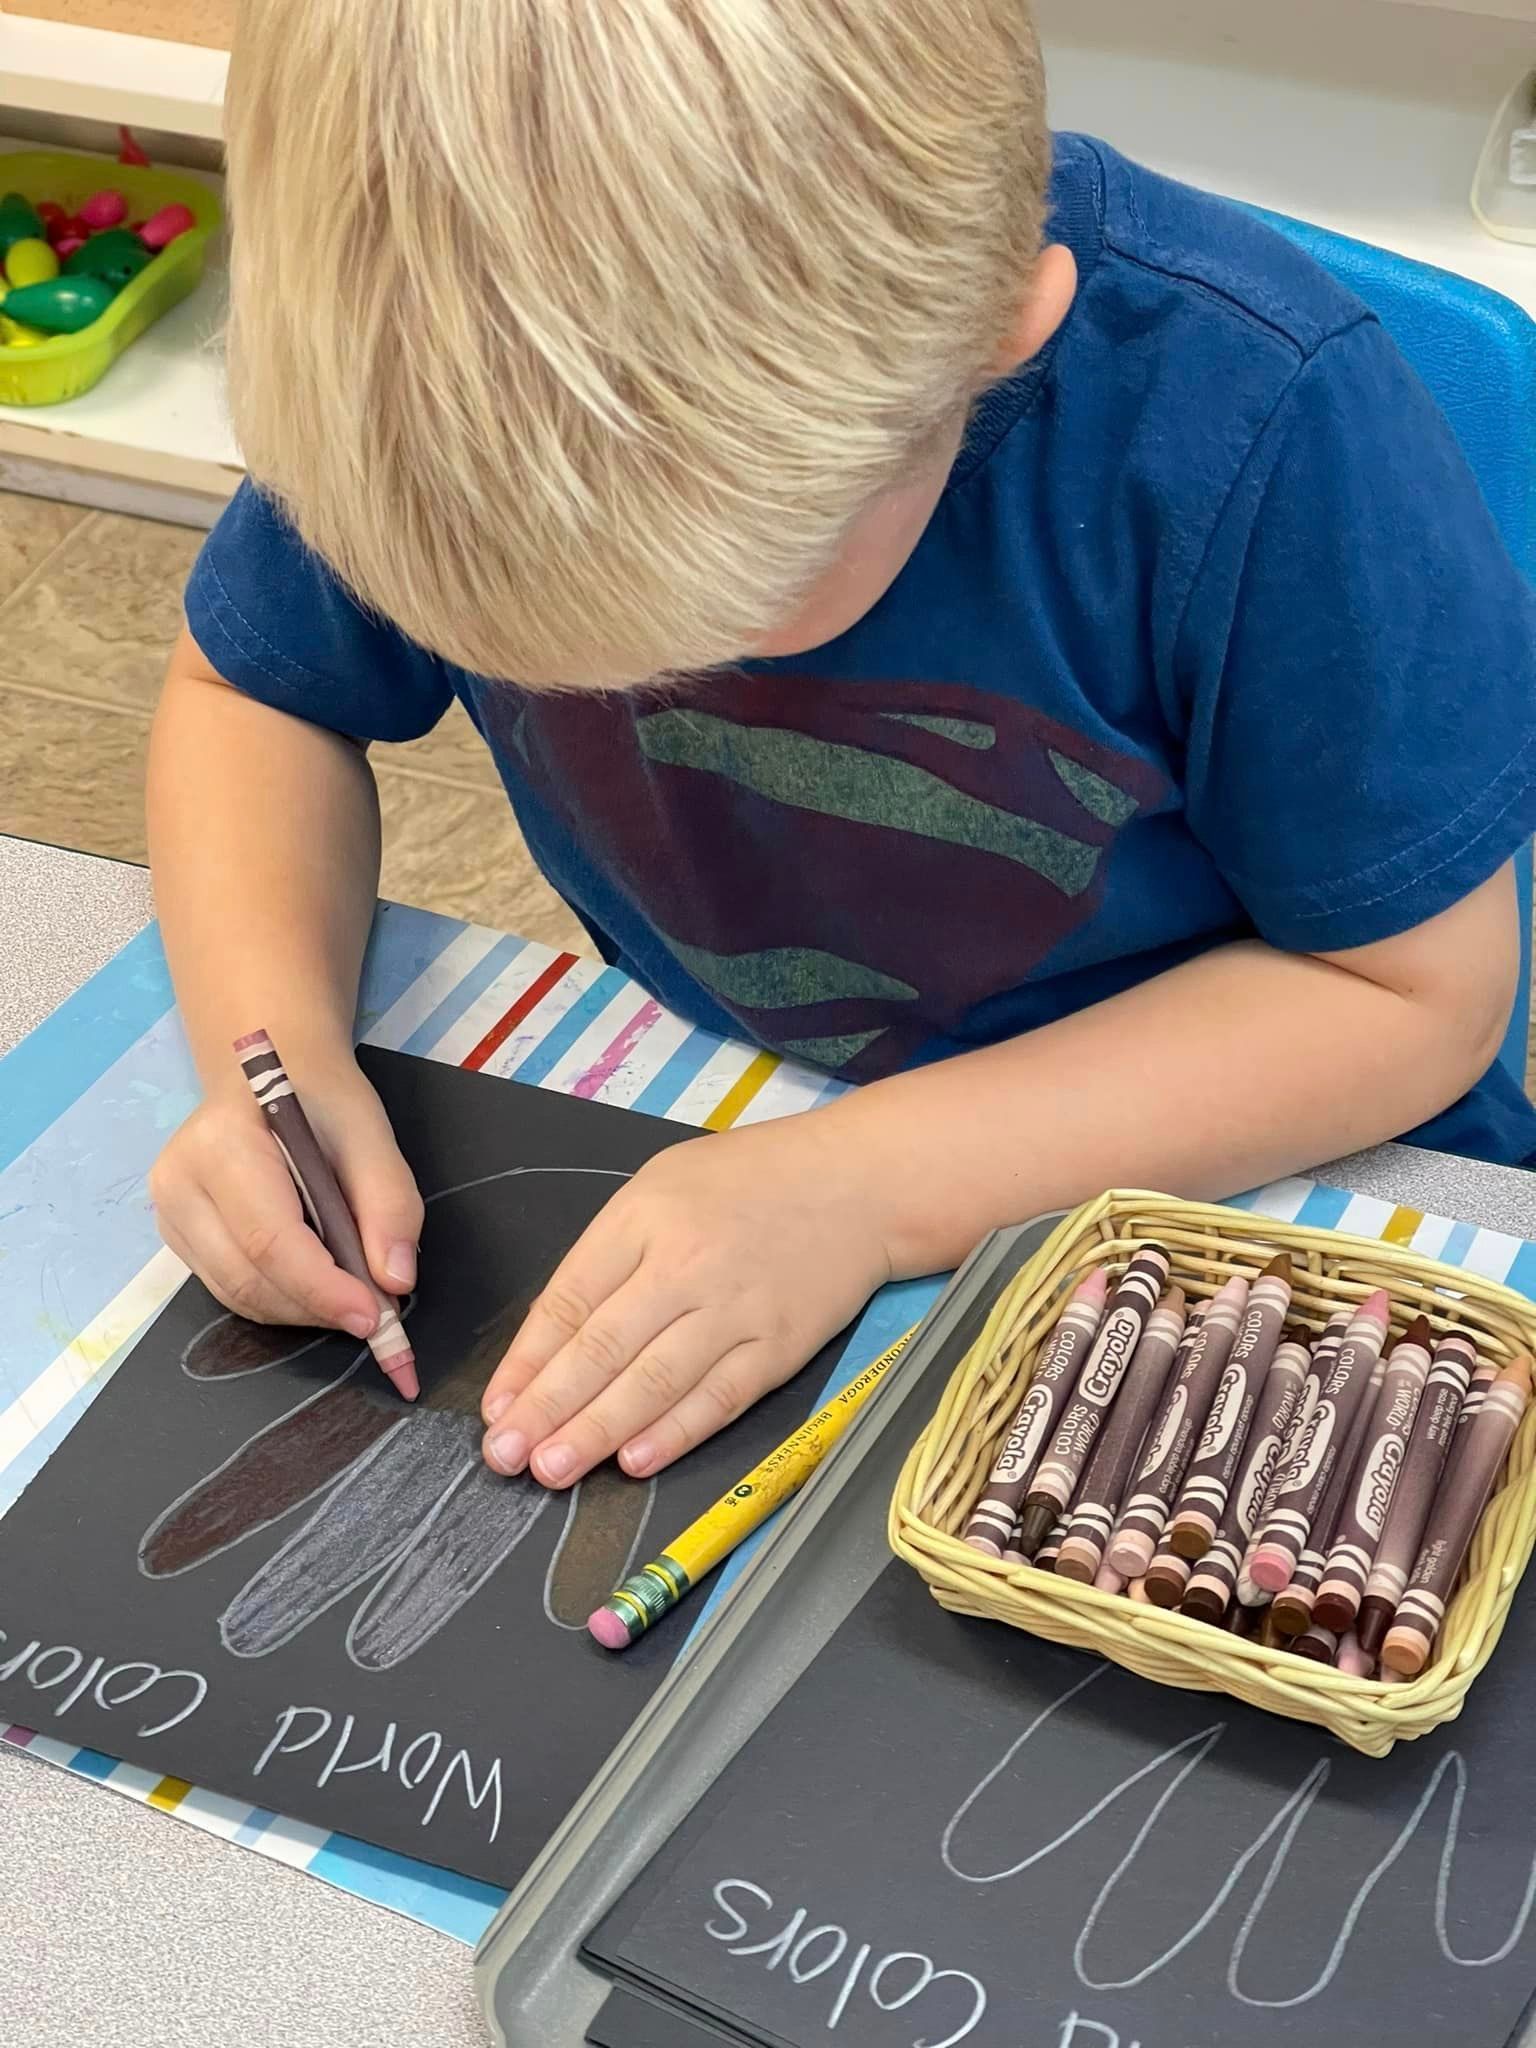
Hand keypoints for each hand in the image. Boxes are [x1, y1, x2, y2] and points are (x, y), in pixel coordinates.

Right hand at [148, 1052, 423, 1336]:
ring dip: (302, 1310)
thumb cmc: (321, 1105)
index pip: (269, 1238)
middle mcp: (179, 1182)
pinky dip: (281, 1300)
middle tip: (377, 1313)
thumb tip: (395, 1280)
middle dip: (318, 1306)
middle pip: (249, 1277)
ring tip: (352, 1297)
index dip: (323, 1287)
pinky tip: (317, 1284)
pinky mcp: (176, 1236)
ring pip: (238, 1295)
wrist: (271, 1084)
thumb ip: (390, 1206)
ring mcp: (169, 1213)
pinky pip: (229, 1290)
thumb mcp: (371, 1137)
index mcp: (221, 1144)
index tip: (375, 1316)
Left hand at [479, 1116, 893, 1486]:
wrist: (858, 1182)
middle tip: (506, 1455)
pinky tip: (635, 1460)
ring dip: (598, 1431)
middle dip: (547, 1408)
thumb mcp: (663, 1186)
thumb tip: (556, 1337)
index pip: (569, 1300)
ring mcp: (735, 1309)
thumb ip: (610, 1253)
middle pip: (602, 1347)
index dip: (527, 1362)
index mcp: (644, 1218)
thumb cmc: (751, 1181)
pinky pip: (719, 1398)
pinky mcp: (780, 1345)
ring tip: (552, 1468)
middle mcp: (685, 1265)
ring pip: (654, 1381)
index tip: (498, 1408)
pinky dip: (676, 1432)